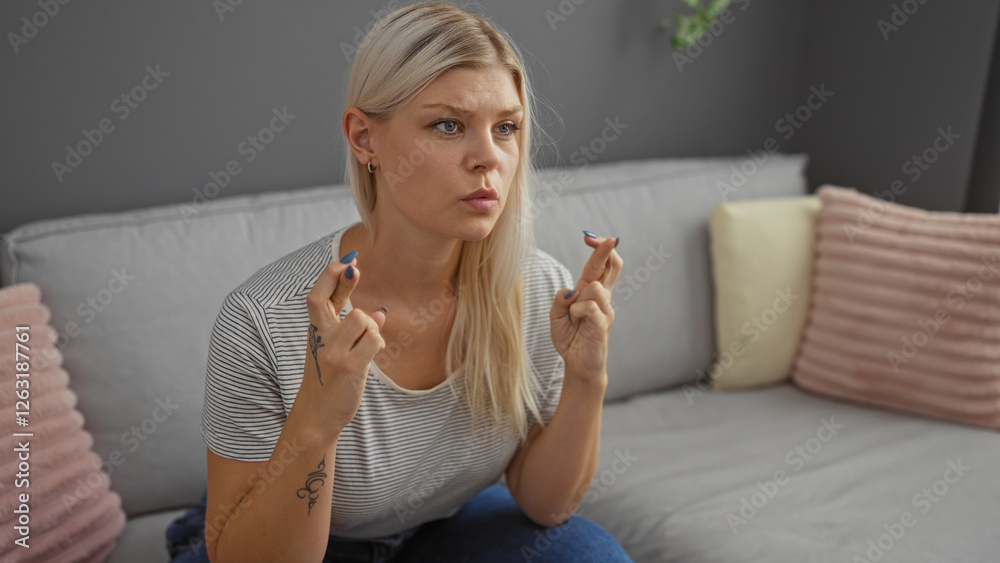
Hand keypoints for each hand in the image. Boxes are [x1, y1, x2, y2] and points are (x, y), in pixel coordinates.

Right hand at [295, 252, 386, 440]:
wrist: (317, 416)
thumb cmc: (329, 381)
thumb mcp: (335, 351)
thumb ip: (354, 331)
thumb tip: (381, 313)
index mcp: (316, 332)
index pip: (317, 296)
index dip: (332, 275)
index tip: (349, 260)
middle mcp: (320, 338)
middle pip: (322, 298)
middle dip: (342, 278)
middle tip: (355, 268)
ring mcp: (333, 352)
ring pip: (362, 319)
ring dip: (371, 327)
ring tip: (365, 346)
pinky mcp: (348, 366)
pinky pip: (374, 340)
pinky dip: (377, 344)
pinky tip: (369, 357)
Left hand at [549, 232, 621, 383]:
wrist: (577, 364)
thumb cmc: (569, 338)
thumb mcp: (555, 316)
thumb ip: (560, 299)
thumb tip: (571, 291)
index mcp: (590, 292)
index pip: (601, 265)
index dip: (599, 249)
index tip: (589, 237)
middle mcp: (602, 298)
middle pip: (612, 267)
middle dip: (605, 250)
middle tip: (601, 239)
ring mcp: (605, 310)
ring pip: (595, 287)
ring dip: (579, 297)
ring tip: (573, 315)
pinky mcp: (603, 324)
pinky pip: (589, 307)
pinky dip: (577, 311)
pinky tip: (575, 320)